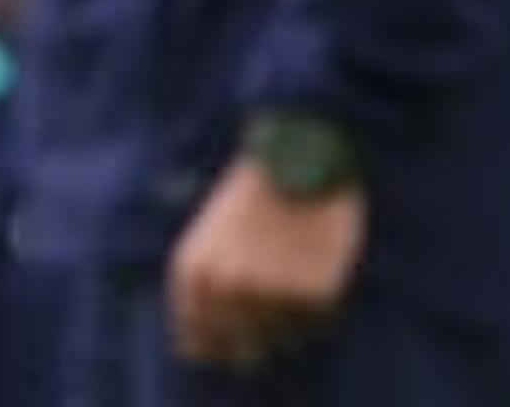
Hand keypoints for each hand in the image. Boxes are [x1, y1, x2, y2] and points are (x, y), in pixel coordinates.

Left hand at [166, 155, 363, 369]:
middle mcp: (226, 292)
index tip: (229, 338)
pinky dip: (317, 301)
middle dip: (254, 335)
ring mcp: (269, 295)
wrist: (297, 155)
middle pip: (241, 352)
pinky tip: (313, 262)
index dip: (215, 347)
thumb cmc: (250, 197)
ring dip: (288, 315)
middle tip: (270, 293)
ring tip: (290, 267)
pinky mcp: (312, 295)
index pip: (197, 346)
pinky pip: (316, 321)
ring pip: (282, 338)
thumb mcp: (207, 239)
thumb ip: (203, 293)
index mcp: (192, 276)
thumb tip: (204, 353)